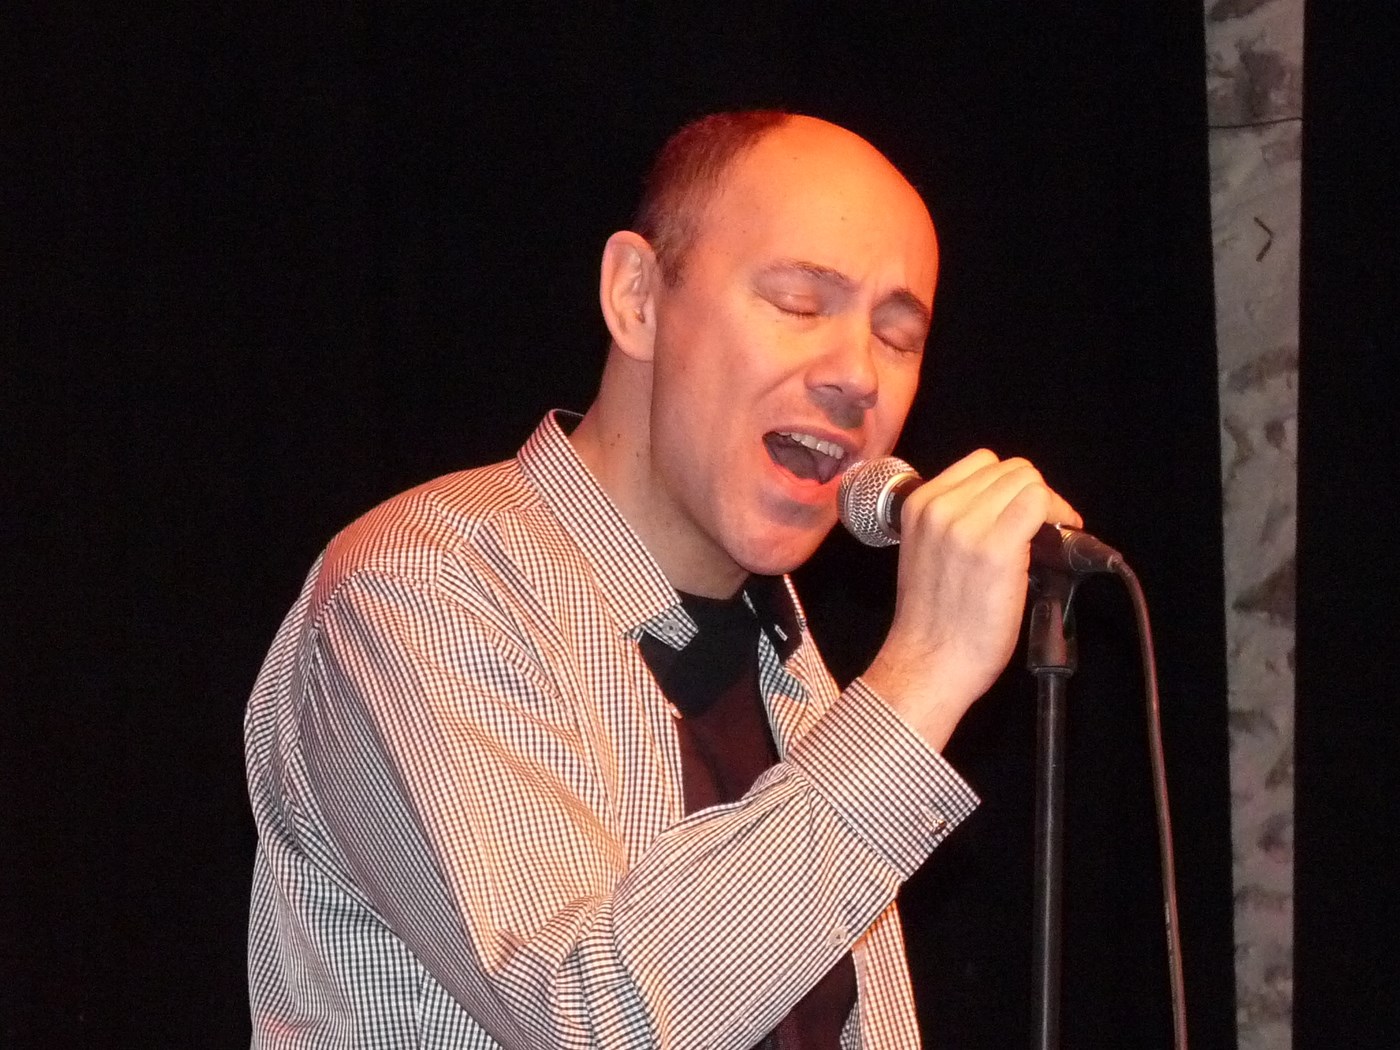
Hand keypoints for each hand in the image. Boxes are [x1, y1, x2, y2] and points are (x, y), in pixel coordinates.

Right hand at [862, 449, 1080, 748]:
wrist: (929, 662)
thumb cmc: (930, 620)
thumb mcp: (924, 551)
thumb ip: (951, 521)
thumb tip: (1001, 509)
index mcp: (918, 505)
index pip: (980, 463)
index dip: (1009, 485)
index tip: (1021, 510)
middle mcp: (940, 508)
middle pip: (1008, 469)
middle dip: (1032, 493)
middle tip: (1043, 525)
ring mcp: (968, 525)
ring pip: (1027, 480)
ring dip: (1046, 503)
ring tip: (1050, 533)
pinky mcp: (998, 547)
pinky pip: (1039, 503)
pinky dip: (1059, 513)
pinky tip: (1063, 535)